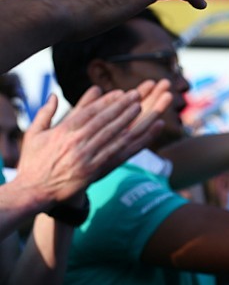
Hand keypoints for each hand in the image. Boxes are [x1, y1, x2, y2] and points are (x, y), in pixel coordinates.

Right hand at [14, 80, 170, 205]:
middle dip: (121, 106)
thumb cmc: (33, 162)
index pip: (90, 112)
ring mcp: (85, 156)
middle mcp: (76, 142)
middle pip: (104, 120)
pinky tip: (135, 133)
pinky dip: (124, 141)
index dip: (107, 101)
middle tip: (136, 95)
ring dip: (126, 120)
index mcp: (63, 131)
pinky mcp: (91, 170)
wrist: (33, 191)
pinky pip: (111, 153)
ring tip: (139, 108)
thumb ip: (45, 113)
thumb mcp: (33, 135)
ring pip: (110, 134)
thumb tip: (53, 95)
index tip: (120, 92)